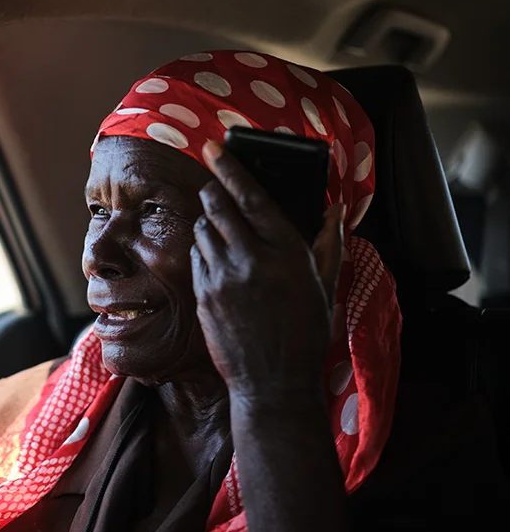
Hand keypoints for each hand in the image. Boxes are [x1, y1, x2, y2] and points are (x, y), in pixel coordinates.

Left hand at [190, 142, 344, 397]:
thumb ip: (329, 243)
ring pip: (201, 229)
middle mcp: (251, 259)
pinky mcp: (203, 295)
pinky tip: (215, 260)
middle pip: (217, 206)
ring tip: (221, 232)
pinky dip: (202, 250)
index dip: (231, 169)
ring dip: (208, 223)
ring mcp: (222, 277)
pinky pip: (195, 257)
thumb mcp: (325, 287)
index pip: (252, 198)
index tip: (215, 148)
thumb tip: (335, 209)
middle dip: (214, 192)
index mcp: (286, 252)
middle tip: (215, 189)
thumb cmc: (305, 334)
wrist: (272, 382)